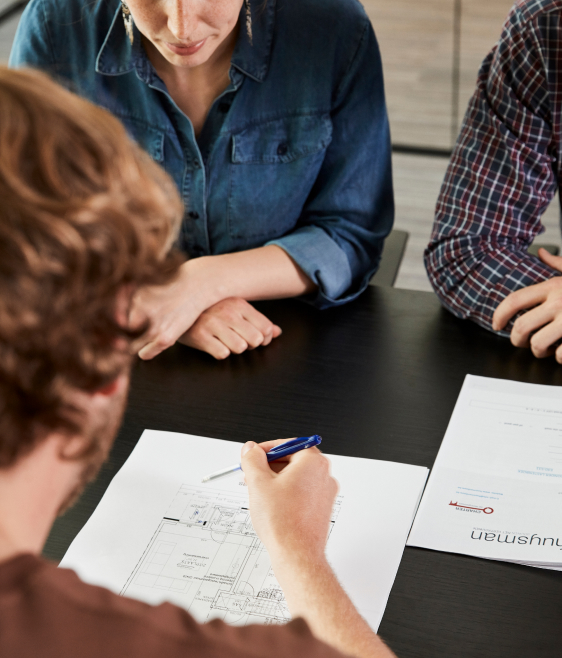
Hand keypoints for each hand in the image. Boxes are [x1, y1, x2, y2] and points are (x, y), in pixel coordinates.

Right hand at [180, 298, 281, 359]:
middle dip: (249, 345)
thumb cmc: (210, 310)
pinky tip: (213, 344)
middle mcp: (228, 312)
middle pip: (255, 340)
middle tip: (238, 340)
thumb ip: (258, 321)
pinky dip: (220, 352)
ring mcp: (213, 324)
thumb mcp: (235, 310)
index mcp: (239, 304)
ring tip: (224, 341)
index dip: (264, 338)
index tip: (254, 338)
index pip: (266, 328)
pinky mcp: (200, 336)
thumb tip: (277, 332)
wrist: (178, 306)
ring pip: (240, 348)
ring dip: (234, 349)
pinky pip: (222, 354)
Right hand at [241, 439, 337, 561]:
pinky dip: (286, 493)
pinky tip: (271, 505)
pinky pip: (302, 492)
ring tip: (259, 492)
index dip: (265, 449)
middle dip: (269, 466)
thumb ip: (252, 459)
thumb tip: (250, 449)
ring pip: (296, 477)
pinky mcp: (321, 508)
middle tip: (252, 473)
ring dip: (276, 480)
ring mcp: (325, 493)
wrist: (296, 554)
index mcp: (313, 462)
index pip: (287, 444)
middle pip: (292, 460)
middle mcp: (324, 474)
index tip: (253, 455)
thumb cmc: (283, 522)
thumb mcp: (258, 482)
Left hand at [493, 248, 561, 360]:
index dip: (499, 315)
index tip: (496, 325)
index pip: (514, 300)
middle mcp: (559, 302)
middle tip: (522, 343)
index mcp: (553, 286)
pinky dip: (560, 358)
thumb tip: (542, 254)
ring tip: (545, 349)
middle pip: (521, 327)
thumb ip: (559, 264)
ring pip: (537, 345)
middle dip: (516, 340)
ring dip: (538, 351)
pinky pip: (560, 355)